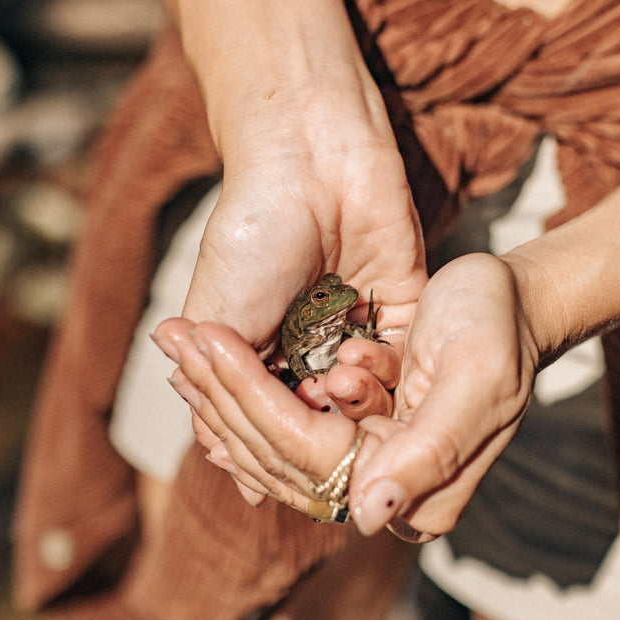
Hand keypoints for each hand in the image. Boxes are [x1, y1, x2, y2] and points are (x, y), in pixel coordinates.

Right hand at [162, 71, 426, 503]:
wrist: (305, 161)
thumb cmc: (249, 238)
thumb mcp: (216, 321)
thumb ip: (221, 391)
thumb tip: (217, 457)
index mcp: (267, 355)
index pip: (273, 424)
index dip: (268, 444)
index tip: (261, 457)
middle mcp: (314, 351)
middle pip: (324, 421)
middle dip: (313, 430)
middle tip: (304, 427)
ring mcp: (359, 333)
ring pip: (366, 401)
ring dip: (347, 405)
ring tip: (326, 386)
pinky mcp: (403, 311)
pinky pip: (402, 364)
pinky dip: (382, 373)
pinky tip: (355, 362)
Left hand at [349, 253, 539, 538]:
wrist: (508, 288)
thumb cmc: (498, 327)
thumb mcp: (473, 380)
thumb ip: (432, 449)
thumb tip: (371, 518)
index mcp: (446, 481)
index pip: (373, 505)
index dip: (343, 465)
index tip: (346, 413)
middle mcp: (421, 466)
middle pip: (348, 472)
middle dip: (335, 424)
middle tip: (345, 376)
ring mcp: (402, 433)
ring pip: (342, 433)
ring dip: (344, 392)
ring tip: (353, 357)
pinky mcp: (390, 401)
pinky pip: (349, 401)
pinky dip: (350, 373)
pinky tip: (360, 346)